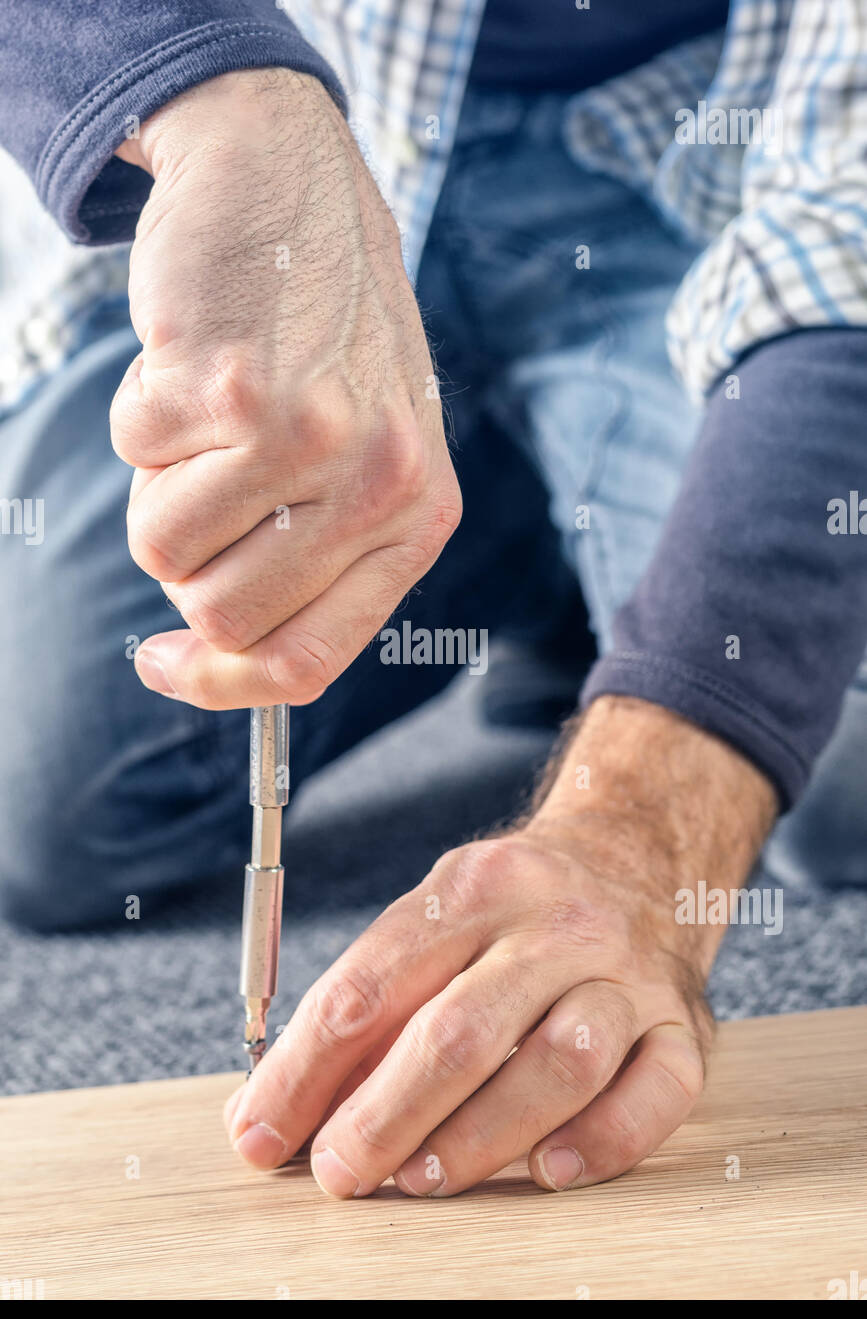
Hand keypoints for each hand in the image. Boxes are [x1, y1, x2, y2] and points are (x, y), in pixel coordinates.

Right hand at [112, 69, 459, 707]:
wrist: (292, 183)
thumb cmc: (324, 335)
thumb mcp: (364, 455)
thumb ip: (310, 561)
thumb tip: (204, 658)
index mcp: (417, 517)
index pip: (307, 660)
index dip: (222, 682)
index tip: (164, 664)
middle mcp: (377, 484)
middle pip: (222, 615)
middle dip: (189, 562)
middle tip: (209, 481)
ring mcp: (308, 436)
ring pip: (161, 549)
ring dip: (161, 484)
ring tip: (212, 412)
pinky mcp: (232, 385)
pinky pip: (131, 455)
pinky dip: (141, 412)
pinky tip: (195, 359)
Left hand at [224, 698, 776, 1194]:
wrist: (638, 855)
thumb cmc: (517, 909)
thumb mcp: (436, 916)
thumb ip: (367, 1004)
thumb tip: (275, 1107)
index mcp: (477, 886)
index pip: (373, 984)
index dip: (306, 1070)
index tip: (262, 1133)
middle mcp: (557, 923)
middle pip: (461, 1031)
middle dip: (383, 1117)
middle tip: (339, 1173)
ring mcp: (628, 973)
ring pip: (561, 1063)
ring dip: (481, 1138)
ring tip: (422, 1180)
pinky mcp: (686, 1024)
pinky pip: (657, 1092)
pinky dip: (602, 1141)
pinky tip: (549, 1171)